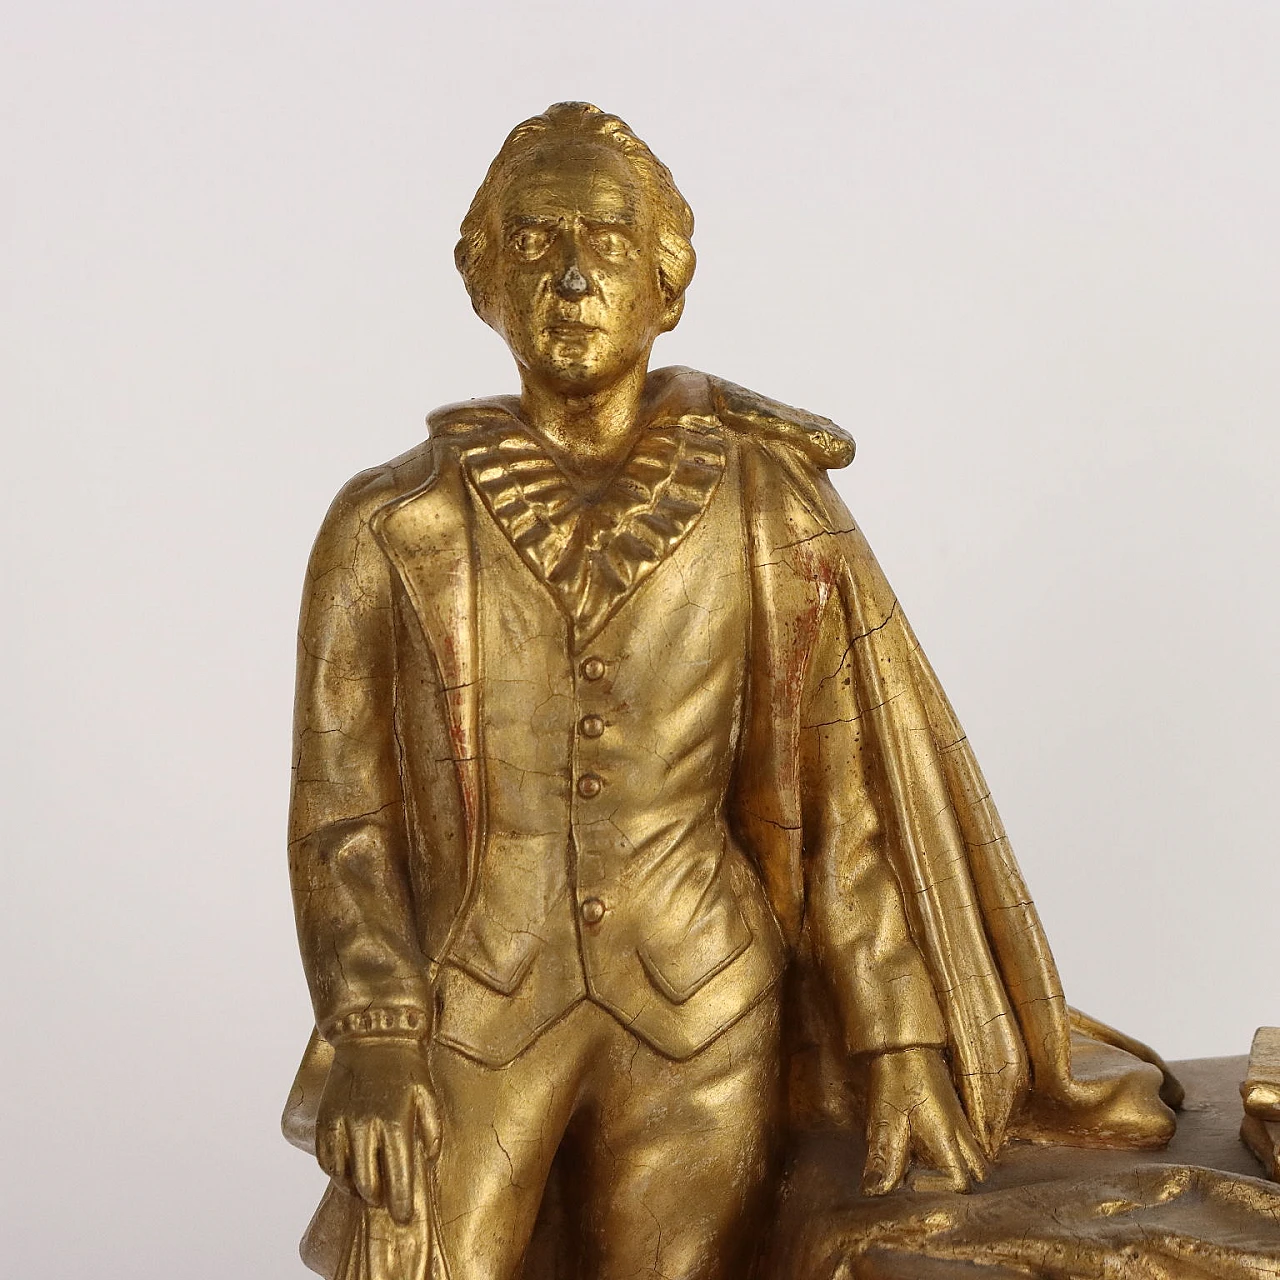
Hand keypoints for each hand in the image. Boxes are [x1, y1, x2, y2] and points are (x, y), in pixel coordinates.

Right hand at [315, 1040, 442, 1224]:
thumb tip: (428, 1159)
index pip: (399, 1178)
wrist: (373, 1034)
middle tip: (387, 1200)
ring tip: (368, 1187)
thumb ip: (432, 1131)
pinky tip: (348, 1170)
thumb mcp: (429, 1095)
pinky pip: (326, 1159)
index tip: (405, 1217)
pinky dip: (335, 1172)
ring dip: (356, 1188)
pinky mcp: (325, 1119)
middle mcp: (366, 1128)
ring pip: (344, 1176)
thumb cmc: (406, 1066)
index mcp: (396, 1123)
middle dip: (380, 1198)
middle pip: (368, 1185)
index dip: (402, 1204)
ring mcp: (341, 1124)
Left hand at [861, 1046, 987, 1195]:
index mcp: (947, 1140)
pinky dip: (957, 1155)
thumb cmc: (896, 1079)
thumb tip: (875, 1191)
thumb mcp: (886, 1120)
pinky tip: (930, 1152)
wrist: (905, 1044)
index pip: (961, 1183)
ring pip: (975, 1158)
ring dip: (960, 1170)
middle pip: (978, 1174)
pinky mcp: (954, 1114)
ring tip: (929, 1171)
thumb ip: (884, 1158)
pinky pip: (967, 1143)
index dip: (939, 1192)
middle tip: (927, 1183)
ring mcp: (960, 1123)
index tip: (913, 1183)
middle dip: (958, 1186)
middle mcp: (961, 1134)